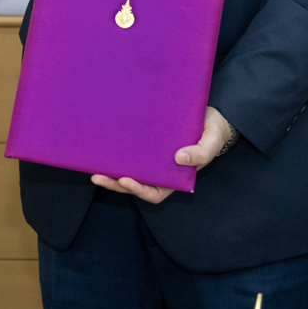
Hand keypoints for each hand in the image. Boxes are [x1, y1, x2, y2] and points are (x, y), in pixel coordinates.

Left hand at [90, 106, 232, 204]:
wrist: (212, 116)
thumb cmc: (212, 133)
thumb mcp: (210, 143)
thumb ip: (200, 153)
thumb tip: (179, 158)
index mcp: (176, 178)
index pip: (155, 192)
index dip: (139, 190)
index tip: (126, 180)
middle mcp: (162, 171)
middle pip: (137, 184)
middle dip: (117, 183)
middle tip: (98, 177)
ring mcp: (153, 159)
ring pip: (130, 170)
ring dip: (112, 172)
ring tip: (94, 168)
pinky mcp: (147, 143)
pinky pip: (131, 153)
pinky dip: (119, 154)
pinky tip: (104, 148)